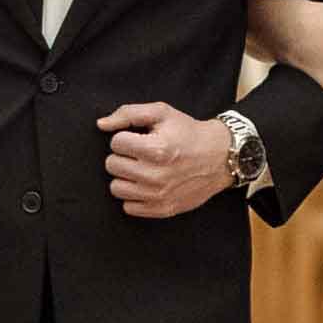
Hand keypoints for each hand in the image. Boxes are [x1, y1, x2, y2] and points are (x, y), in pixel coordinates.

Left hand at [101, 103, 240, 219]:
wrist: (220, 157)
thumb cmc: (188, 133)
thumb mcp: (161, 113)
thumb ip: (128, 114)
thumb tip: (101, 125)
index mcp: (156, 149)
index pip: (116, 143)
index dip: (126, 137)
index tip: (140, 138)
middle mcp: (156, 175)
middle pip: (112, 165)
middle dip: (124, 156)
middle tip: (141, 153)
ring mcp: (159, 195)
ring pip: (116, 188)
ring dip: (126, 176)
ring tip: (142, 168)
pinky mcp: (162, 209)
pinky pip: (129, 207)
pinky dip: (134, 195)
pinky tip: (147, 184)